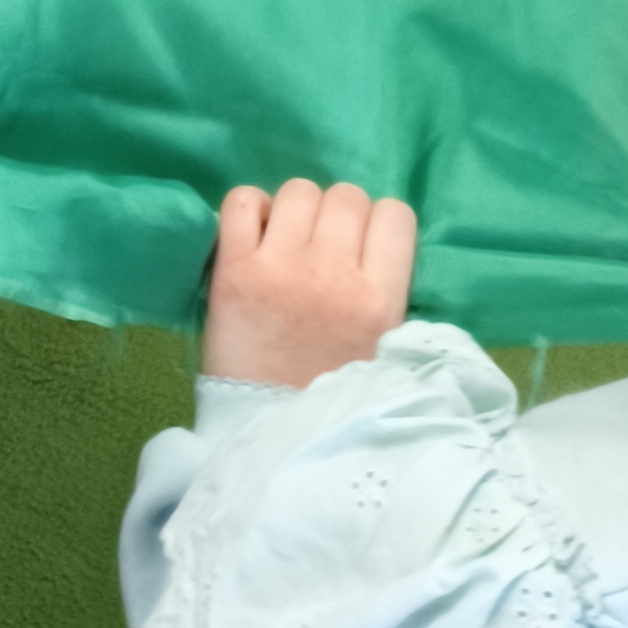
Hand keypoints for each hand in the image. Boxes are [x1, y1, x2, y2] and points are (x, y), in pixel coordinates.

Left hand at [202, 175, 418, 388]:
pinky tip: (253, 237)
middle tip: (322, 251)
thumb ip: (385, 295)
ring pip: (299, 190)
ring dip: (295, 211)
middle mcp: (334, 273)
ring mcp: (281, 267)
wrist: (263, 437)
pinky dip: (249, 208)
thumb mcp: (383, 354)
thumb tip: (375, 241)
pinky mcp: (232, 269)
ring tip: (286, 246)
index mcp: (379, 300)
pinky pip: (242, 200)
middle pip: (346, 196)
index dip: (377, 226)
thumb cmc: (328, 399)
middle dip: (337, 217)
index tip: (361, 250)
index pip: (395, 214)